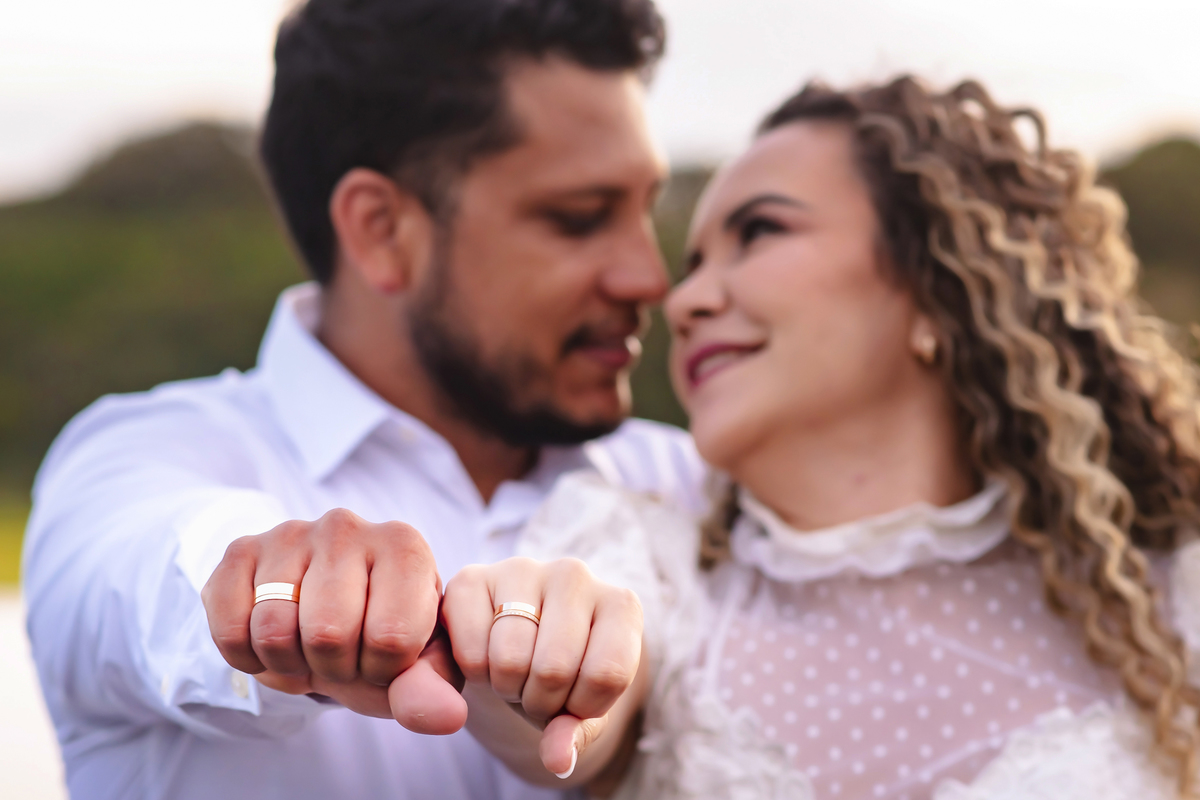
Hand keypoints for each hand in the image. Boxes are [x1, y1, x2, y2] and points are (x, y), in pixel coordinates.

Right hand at [201, 508, 466, 732]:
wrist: (325, 611)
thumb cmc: (379, 634)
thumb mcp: (415, 664)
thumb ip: (432, 688)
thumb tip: (448, 718)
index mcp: (404, 547)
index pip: (391, 636)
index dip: (382, 670)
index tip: (382, 657)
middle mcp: (347, 526)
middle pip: (327, 633)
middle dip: (333, 669)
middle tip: (340, 658)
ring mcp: (290, 533)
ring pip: (273, 630)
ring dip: (288, 665)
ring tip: (307, 650)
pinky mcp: (240, 550)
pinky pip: (230, 628)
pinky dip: (248, 657)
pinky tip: (272, 643)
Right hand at [440, 557, 643, 777]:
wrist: (516, 648)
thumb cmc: (562, 678)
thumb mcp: (581, 708)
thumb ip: (576, 735)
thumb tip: (557, 761)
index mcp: (620, 604)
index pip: (607, 673)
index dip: (582, 707)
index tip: (575, 700)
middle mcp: (575, 575)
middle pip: (555, 668)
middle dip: (540, 701)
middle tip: (536, 688)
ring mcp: (522, 569)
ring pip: (510, 659)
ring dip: (506, 688)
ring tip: (513, 672)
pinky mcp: (472, 577)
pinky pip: (470, 650)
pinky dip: (473, 674)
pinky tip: (485, 656)